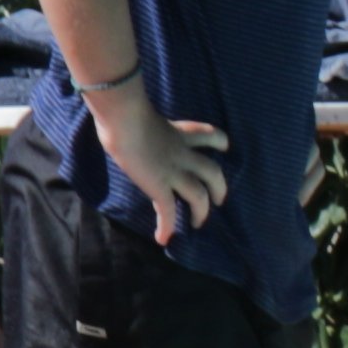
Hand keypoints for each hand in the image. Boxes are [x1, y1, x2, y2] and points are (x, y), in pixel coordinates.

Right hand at [98, 103, 231, 244]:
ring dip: (202, 211)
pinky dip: (167, 226)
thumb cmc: (124, 109)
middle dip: (219, 186)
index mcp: (178, 132)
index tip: (224, 147)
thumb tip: (123, 117)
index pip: (208, 134)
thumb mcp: (141, 112)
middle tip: (220, 199)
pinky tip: (163, 239)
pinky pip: (167, 210)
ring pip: (199, 194)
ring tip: (198, 222)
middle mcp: (182, 152)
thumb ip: (143, 120)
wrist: (124, 117)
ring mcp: (173, 170)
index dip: (219, 141)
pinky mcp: (159, 185)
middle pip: (212, 170)